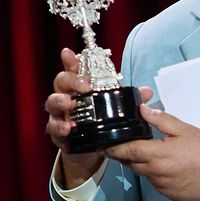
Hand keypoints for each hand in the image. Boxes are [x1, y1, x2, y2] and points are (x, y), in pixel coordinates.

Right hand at [45, 48, 152, 188]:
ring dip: (59, 101)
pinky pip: (54, 127)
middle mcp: (66, 96)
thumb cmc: (98, 120)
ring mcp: (60, 114)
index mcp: (79, 87)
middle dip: (70, 81)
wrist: (89, 148)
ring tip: (67, 103)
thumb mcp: (113, 107)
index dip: (70, 60)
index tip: (68, 53)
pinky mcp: (57, 132)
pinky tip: (68, 128)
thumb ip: (128, 98)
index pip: (74, 69)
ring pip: (52, 103)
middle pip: (61, 82)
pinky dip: (60, 127)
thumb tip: (147, 92)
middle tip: (83, 85)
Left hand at [103, 105, 199, 200]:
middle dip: (128, 156)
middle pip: (132, 164)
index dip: (113, 149)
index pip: (127, 151)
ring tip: (160, 156)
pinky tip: (172, 168)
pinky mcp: (169, 195)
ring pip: (145, 174)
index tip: (104, 146)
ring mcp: (162, 187)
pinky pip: (157, 184)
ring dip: (145, 165)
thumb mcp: (184, 129)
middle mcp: (156, 173)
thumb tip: (143, 110)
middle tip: (130, 146)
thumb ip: (161, 120)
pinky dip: (158, 176)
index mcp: (157, 155)